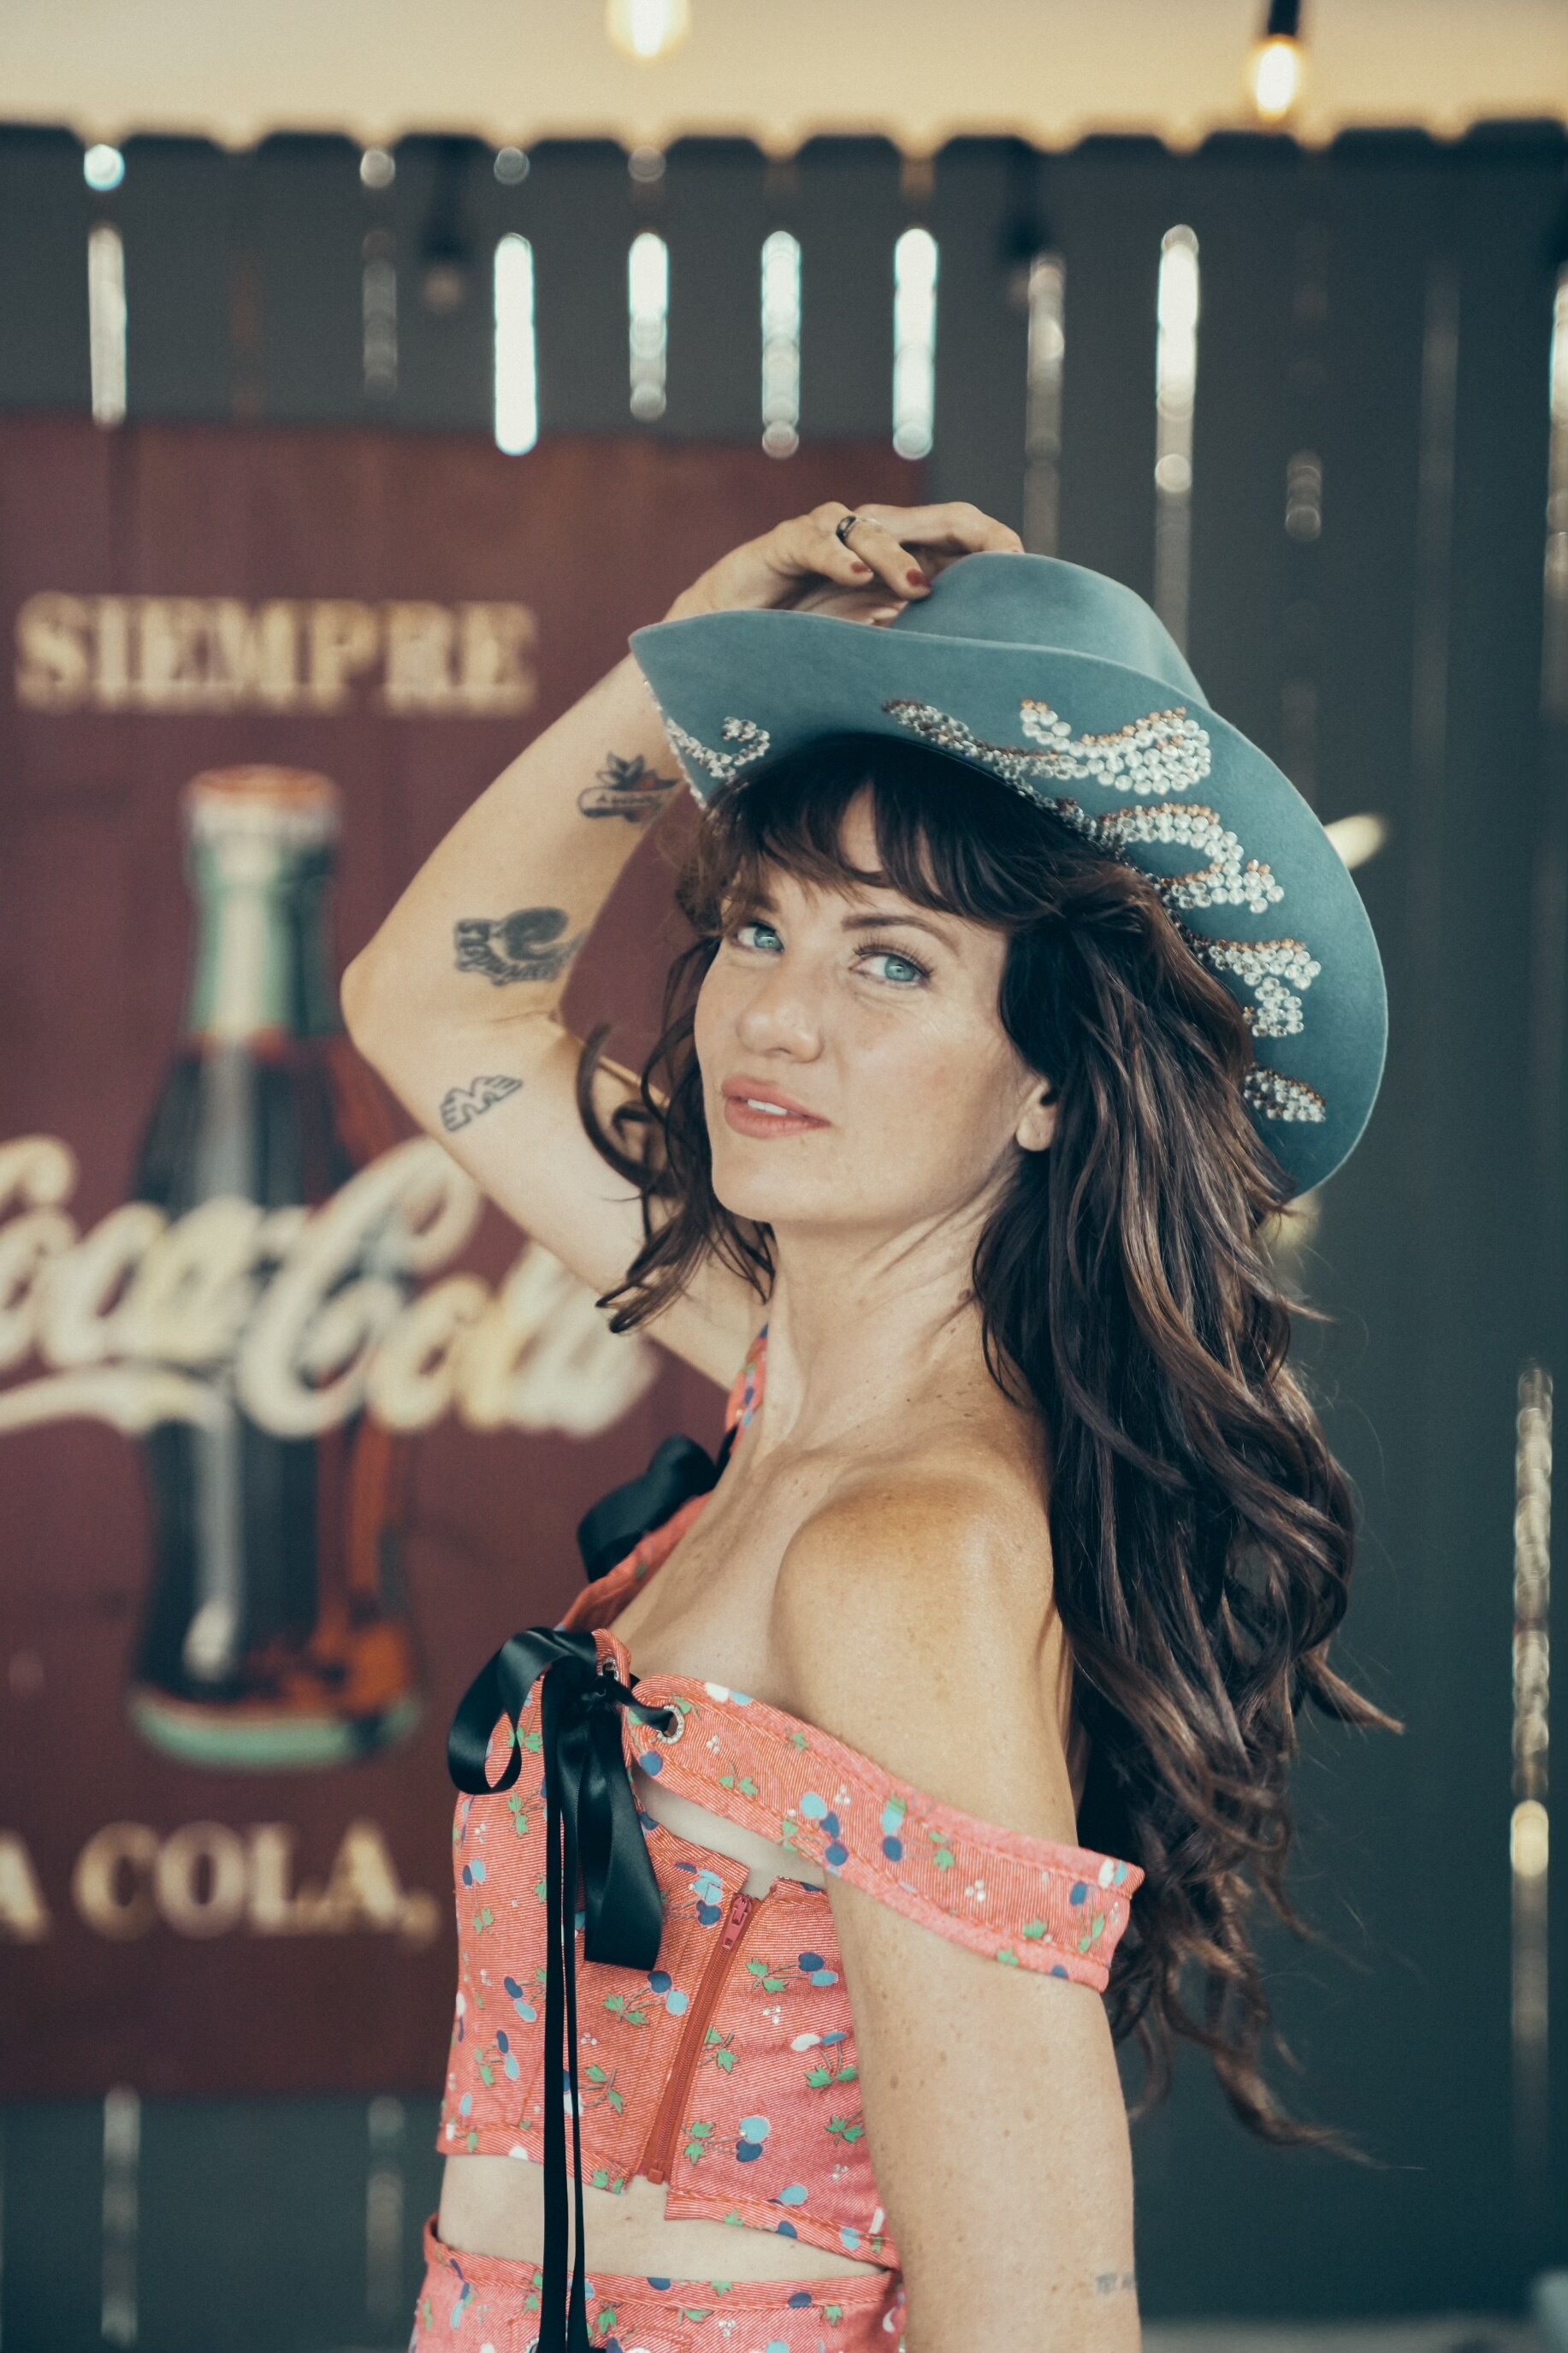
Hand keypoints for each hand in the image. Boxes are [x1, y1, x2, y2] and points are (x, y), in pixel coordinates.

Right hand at [661, 501, 1024, 629]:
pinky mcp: (783, 544)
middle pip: (932, 518)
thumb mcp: (872, 643)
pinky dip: (836, 556)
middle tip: (1000, 561)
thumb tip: (976, 657)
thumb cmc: (802, 643)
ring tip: (920, 590)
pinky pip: (814, 540)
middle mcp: (869, 536)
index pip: (958, 536)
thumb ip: (916, 637)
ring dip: (899, 558)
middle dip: (971, 535)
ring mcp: (826, 534)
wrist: (726, 640)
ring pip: (874, 529)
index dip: (993, 546)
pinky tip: (855, 577)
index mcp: (898, 557)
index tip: (1023, 575)